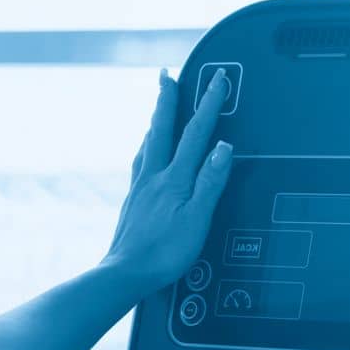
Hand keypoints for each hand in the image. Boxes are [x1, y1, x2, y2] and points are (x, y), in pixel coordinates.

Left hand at [100, 69, 233, 297]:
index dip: (209, 103)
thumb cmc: (163, 253)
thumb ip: (210, 182)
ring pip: (148, 145)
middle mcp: (153, 177)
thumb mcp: (197, 218)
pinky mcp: (132, 203)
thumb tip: (223, 148)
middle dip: (167, 99)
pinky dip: (145, 150)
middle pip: (161, 128)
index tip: (218, 78)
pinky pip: (140, 165)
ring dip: (155, 121)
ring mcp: (139, 189)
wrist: (125, 274)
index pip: (196, 133)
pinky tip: (144, 156)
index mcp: (173, 179)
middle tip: (167, 75)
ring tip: (157, 107)